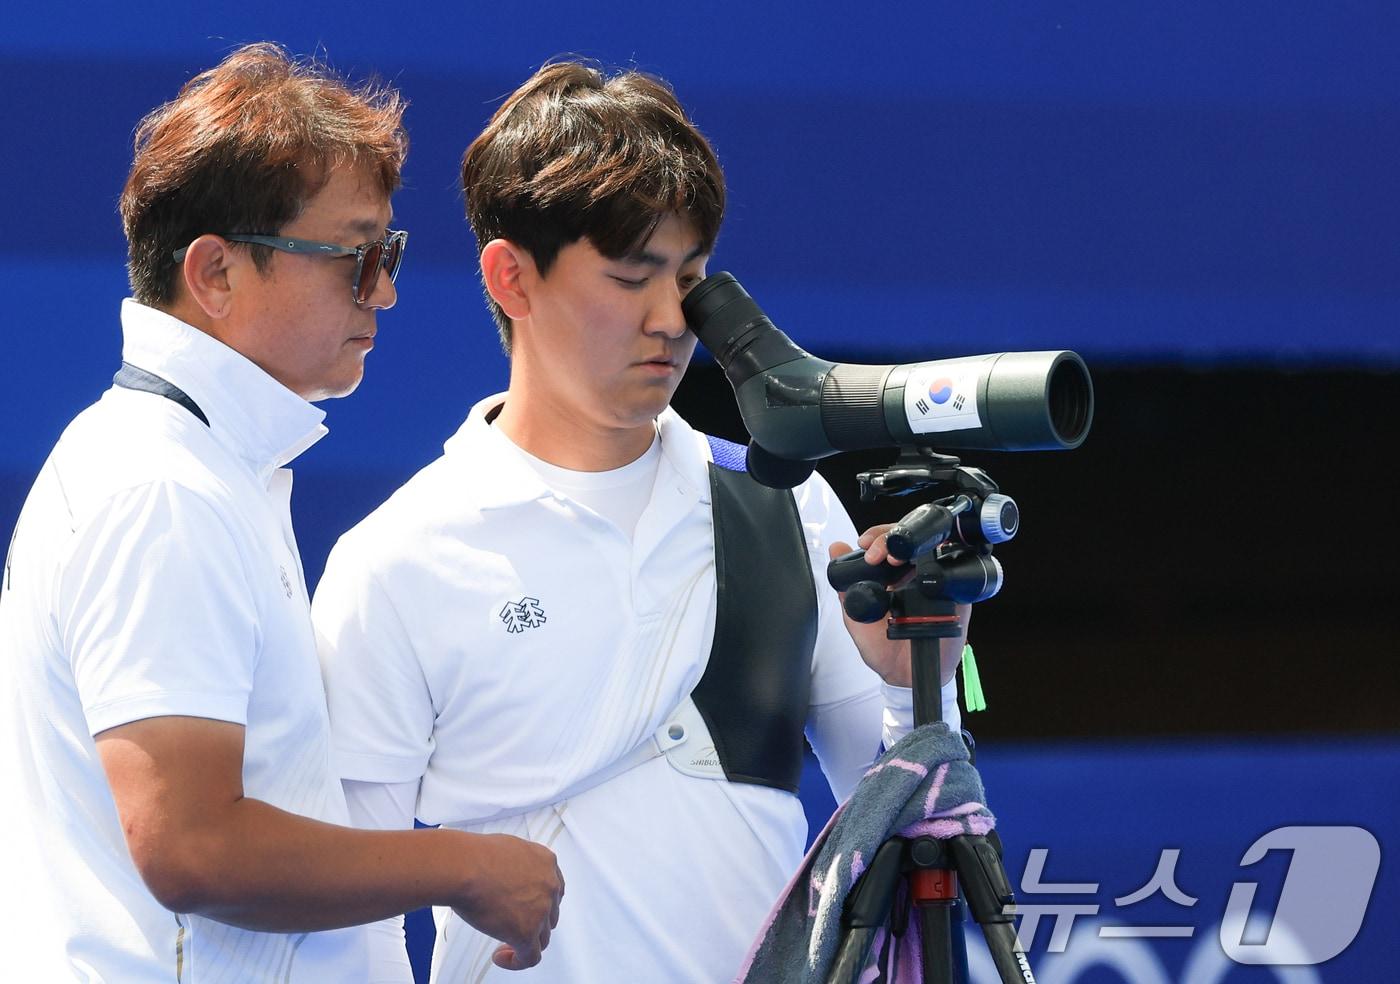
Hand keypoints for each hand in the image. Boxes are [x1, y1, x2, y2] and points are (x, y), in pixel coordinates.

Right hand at [451, 833, 564, 970]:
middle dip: (533, 922)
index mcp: (545, 861)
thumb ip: (515, 865)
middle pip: (549, 914)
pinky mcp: (527, 932)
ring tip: (504, 944)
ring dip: (525, 942)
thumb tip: (507, 879)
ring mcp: (541, 909)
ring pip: (542, 937)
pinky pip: (530, 957)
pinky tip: (499, 956)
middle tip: (512, 925)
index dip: (541, 903)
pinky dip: (517, 961)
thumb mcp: (506, 849)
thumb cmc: (474, 856)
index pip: (554, 889)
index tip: (527, 909)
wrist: (464, 867)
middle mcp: (549, 885)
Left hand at [828, 525, 968, 688]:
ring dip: (914, 547)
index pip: (893, 540)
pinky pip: (957, 575)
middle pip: (915, 538)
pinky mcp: (958, 598)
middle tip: (875, 553)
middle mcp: (919, 575)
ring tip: (891, 560)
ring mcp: (939, 584)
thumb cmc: (882, 647)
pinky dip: (942, 566)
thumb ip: (845, 583)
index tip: (864, 544)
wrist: (902, 676)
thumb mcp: (856, 614)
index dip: (880, 535)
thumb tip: (834, 546)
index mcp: (896, 574)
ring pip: (936, 548)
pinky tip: (923, 571)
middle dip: (892, 536)